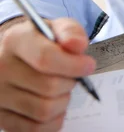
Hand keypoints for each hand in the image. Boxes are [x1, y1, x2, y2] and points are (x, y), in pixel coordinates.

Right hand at [0, 17, 95, 131]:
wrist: (16, 55)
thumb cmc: (41, 41)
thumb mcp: (56, 28)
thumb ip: (71, 32)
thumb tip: (77, 46)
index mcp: (16, 40)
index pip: (45, 58)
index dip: (73, 64)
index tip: (89, 65)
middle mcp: (2, 68)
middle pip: (48, 86)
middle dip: (70, 82)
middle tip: (73, 76)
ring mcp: (0, 94)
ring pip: (43, 110)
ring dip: (63, 101)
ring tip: (63, 89)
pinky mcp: (2, 117)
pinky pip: (35, 128)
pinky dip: (53, 120)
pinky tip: (55, 104)